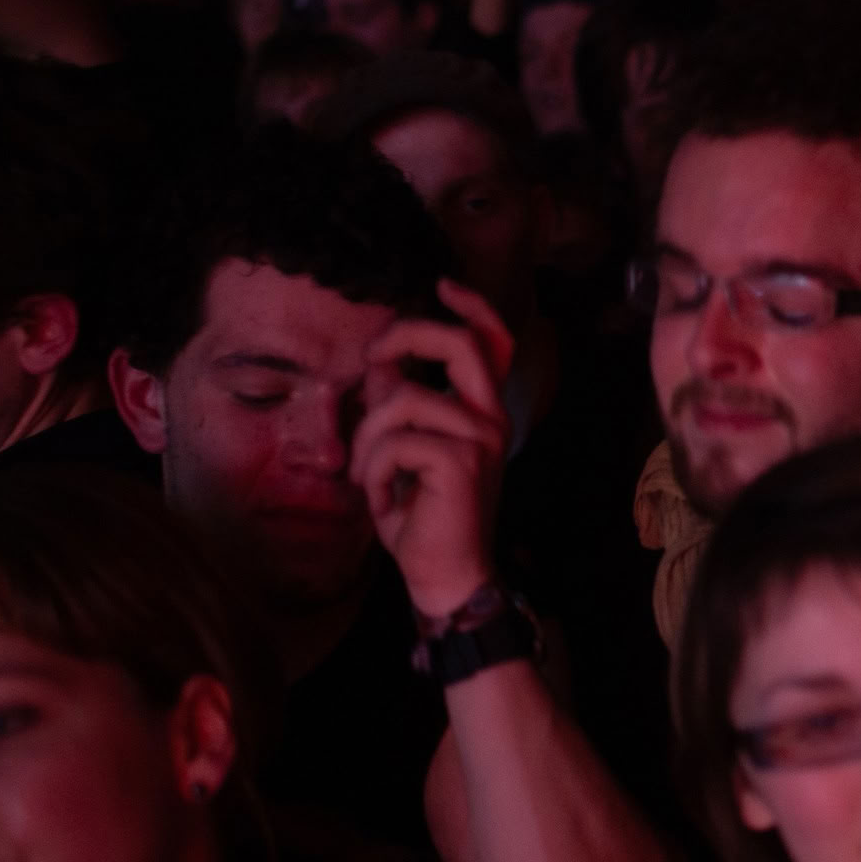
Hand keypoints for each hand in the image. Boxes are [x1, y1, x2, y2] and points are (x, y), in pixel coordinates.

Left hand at [351, 281, 514, 620]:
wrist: (444, 575)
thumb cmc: (422, 517)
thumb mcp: (402, 450)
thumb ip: (396, 406)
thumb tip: (380, 364)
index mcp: (482, 413)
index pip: (494, 345)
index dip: (473, 308)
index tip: (441, 286)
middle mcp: (490, 419)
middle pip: (459, 344)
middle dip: (408, 335)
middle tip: (376, 354)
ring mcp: (480, 440)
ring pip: (403, 398)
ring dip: (366, 437)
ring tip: (366, 474)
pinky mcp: (460, 464)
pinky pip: (394, 441)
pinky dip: (373, 470)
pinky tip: (381, 499)